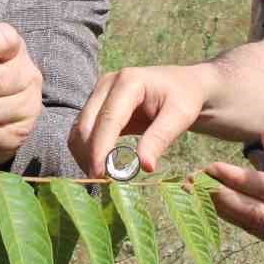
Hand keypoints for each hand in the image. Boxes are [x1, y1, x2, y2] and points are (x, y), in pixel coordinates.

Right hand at [67, 63, 214, 177]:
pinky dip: (87, 152)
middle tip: (101, 182)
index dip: (100, 148)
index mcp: (129, 81)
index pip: (107, 119)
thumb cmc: (184, 98)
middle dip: (90, 155)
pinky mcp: (96, 107)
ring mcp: (99, 94)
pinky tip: (101, 167)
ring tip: (102, 177)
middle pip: (86, 124)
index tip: (99, 174)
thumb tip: (145, 167)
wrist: (182, 85)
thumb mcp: (180, 116)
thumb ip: (160, 138)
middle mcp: (107, 84)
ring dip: (85, 155)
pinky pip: (83, 133)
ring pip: (79, 130)